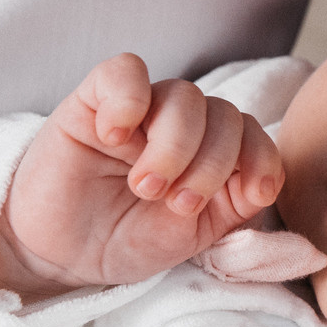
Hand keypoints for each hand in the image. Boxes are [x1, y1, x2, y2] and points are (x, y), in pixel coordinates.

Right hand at [0, 54, 285, 298]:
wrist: (60, 255)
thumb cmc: (125, 241)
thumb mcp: (190, 236)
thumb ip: (232, 206)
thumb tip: (266, 181)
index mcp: (210, 154)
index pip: (252, 134)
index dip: (261, 158)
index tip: (250, 195)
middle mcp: (180, 126)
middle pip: (223, 114)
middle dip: (211, 163)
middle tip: (177, 203)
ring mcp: (140, 111)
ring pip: (183, 94)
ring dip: (175, 144)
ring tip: (144, 185)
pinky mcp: (93, 101)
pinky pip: (123, 71)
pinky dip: (128, 98)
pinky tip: (114, 136)